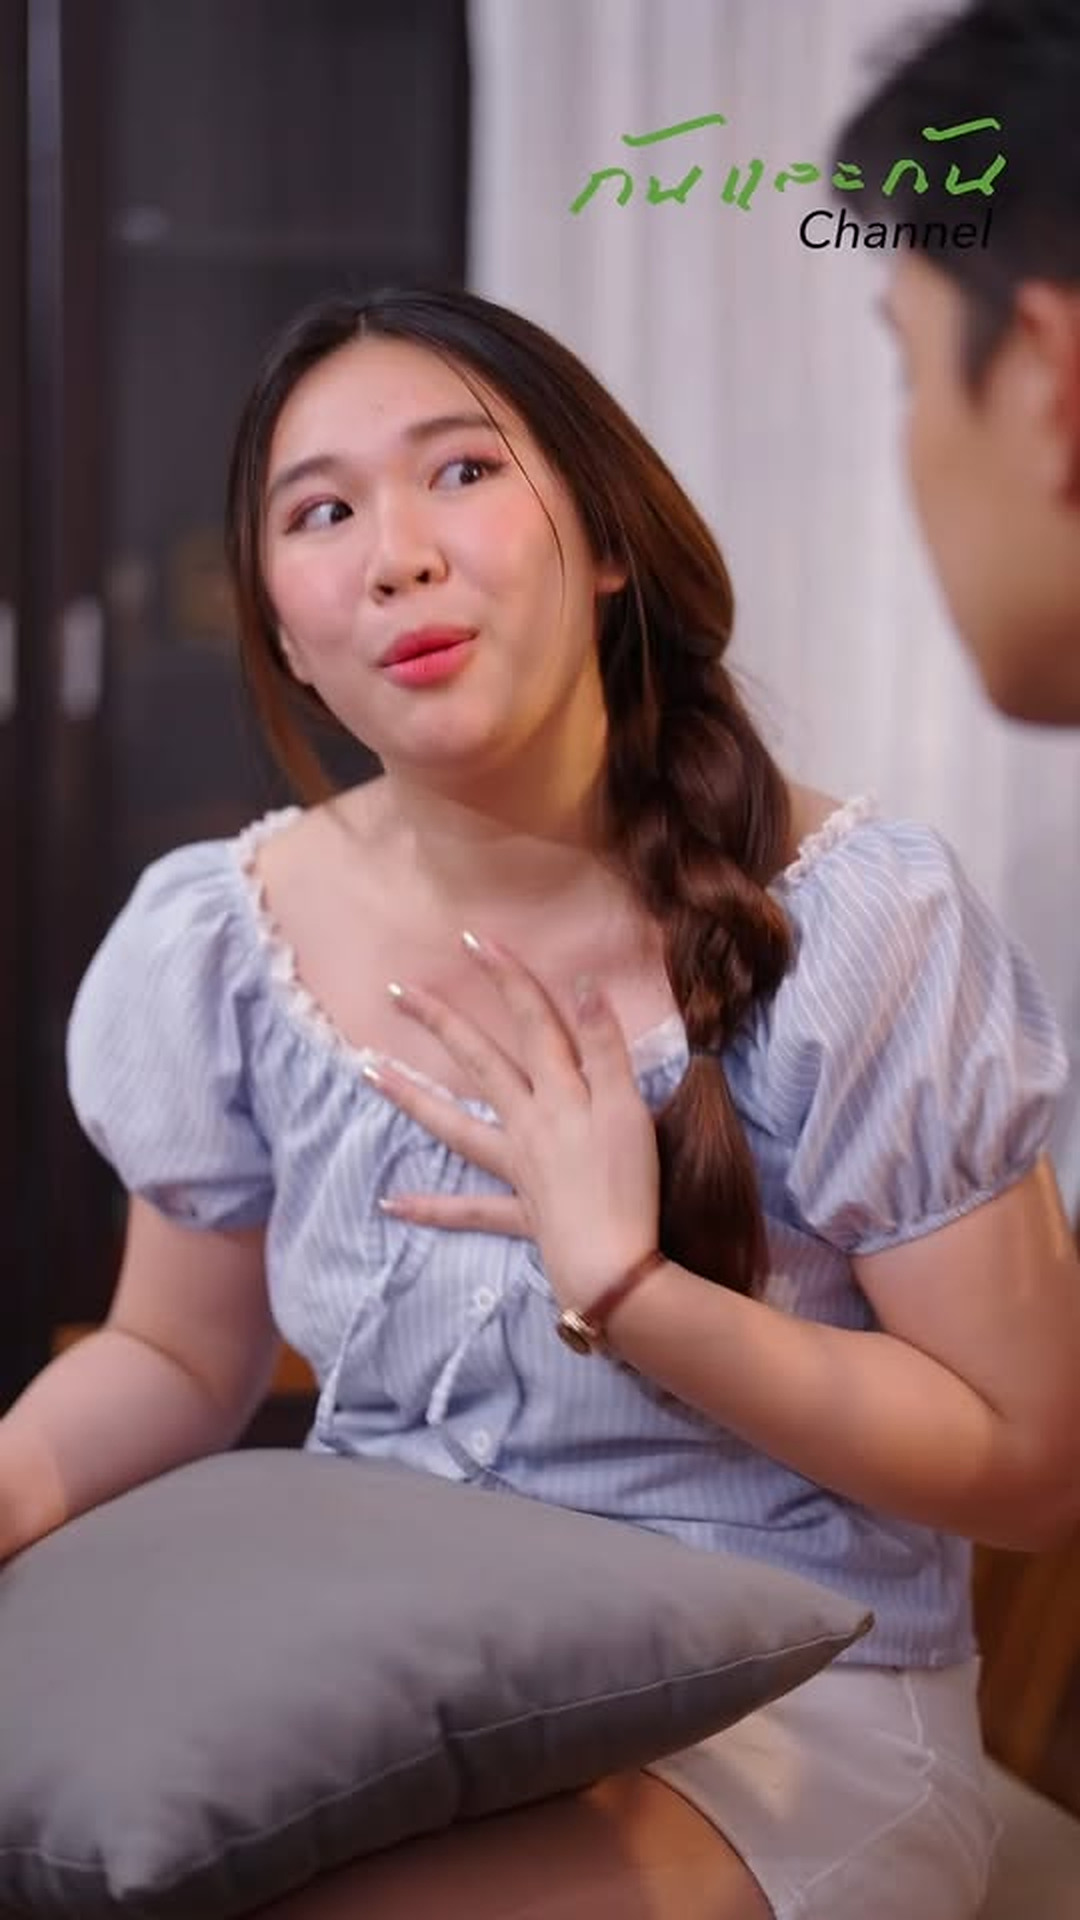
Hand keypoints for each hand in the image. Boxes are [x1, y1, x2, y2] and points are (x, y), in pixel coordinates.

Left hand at [362, 932, 661, 1312]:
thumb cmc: (630, 1186)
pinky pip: (468, 1211)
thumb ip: (607, 1047)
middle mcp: (528, 1124)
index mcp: (560, 1095)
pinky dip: (430, 1208)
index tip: (474, 939)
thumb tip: (585, 985)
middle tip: (397, 991)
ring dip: (411, 1097)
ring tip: (367, 1071)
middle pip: (479, 1062)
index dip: (507, 977)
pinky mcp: (521, 1214)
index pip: (532, 1021)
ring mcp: (517, 1170)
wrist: (613, 1266)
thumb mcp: (628, 1108)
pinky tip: (389, 1203)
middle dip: (441, 1021)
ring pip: (455, 1126)